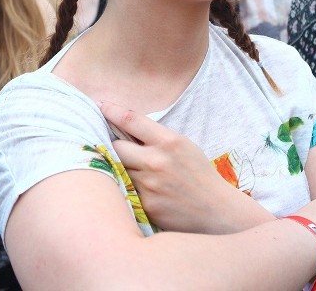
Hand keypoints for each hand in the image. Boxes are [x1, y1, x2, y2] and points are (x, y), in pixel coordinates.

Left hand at [98, 100, 272, 233]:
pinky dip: (128, 186)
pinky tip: (139, 188)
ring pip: (118, 168)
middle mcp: (156, 161)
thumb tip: (124, 127)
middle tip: (116, 146)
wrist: (215, 210)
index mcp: (169, 142)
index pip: (131, 120)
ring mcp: (149, 185)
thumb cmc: (198, 174)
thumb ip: (156, 137)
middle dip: (114, 145)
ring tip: (131, 169)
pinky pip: (126, 189)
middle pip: (115, 146)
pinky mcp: (144, 204)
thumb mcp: (184, 146)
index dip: (111, 110)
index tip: (100, 105)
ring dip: (119, 167)